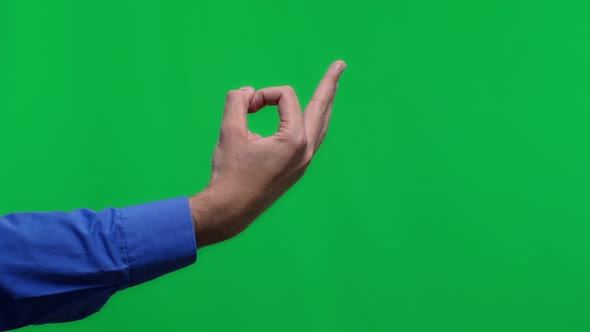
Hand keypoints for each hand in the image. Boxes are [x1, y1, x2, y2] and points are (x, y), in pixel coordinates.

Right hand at [189, 60, 346, 246]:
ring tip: (333, 87)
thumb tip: (247, 91)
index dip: (263, 95)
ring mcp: (304, 162)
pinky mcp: (297, 170)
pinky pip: (312, 139)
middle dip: (329, 84)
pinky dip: (314, 122)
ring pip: (321, 125)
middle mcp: (306, 150)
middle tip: (340, 64)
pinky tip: (314, 118)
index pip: (286, 97)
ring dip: (324, 104)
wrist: (231, 210)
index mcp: (294, 139)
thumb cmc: (230, 171)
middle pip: (322, 108)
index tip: (245, 108)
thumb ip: (238, 101)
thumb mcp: (229, 130)